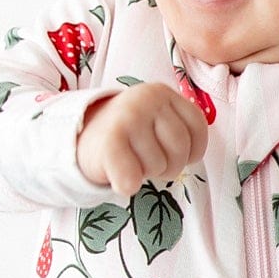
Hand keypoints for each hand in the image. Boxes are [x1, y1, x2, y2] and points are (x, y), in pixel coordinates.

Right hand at [77, 81, 207, 198]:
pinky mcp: (109, 141)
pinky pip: (132, 178)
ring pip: (158, 165)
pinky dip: (126, 185)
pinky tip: (118, 173)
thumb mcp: (157, 122)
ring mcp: (127, 117)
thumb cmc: (129, 138)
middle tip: (149, 162)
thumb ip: (180, 129)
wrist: (80, 139)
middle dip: (170, 166)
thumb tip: (195, 153)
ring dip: (146, 173)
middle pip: (181, 149)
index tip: (173, 154)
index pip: (198, 128)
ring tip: (131, 160)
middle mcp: (146, 99)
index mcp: (163, 93)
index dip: (192, 151)